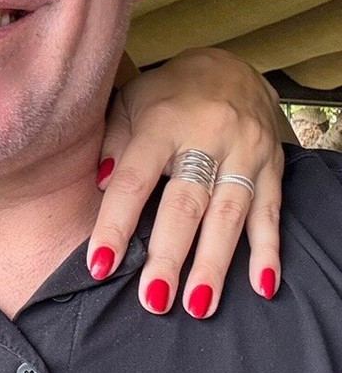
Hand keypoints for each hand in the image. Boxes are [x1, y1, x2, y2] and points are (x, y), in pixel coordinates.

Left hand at [88, 48, 284, 316]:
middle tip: (153, 299)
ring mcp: (246, 152)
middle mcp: (208, 137)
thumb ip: (111, 144)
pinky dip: (268, 252)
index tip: (99, 265)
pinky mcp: (273, 166)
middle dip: (170, 256)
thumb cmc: (164, 96)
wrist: (230, 66)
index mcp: (162, 123)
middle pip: (186, 204)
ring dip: (214, 264)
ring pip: (230, 215)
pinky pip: (271, 213)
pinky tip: (262, 286)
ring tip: (197, 306)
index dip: (116, 225)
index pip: (134, 180)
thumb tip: (102, 184)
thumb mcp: (128, 104)